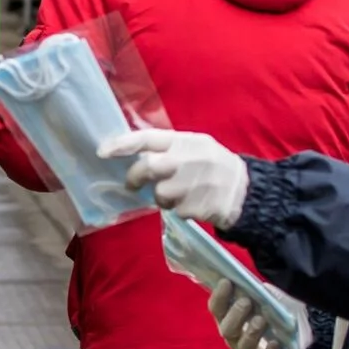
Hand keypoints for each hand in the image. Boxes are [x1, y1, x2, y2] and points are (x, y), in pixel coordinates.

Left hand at [101, 129, 249, 227]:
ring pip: (159, 194)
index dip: (123, 144)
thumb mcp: (195, 146)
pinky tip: (192, 203)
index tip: (103, 151)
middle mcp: (188, 159)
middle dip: (135, 177)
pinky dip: (178, 210)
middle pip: (149, 167)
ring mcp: (193, 184)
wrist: (245, 190)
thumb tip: (134, 154)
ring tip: (178, 194)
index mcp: (186, 141)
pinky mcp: (197, 206)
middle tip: (131, 183)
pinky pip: (174, 211)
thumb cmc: (213, 165)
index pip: (148, 138)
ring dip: (163, 198)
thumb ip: (168, 148)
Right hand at [209, 281, 310, 348]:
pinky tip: (275, 343)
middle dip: (235, 314)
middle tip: (246, 302)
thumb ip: (264, 295)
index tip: (227, 282)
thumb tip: (263, 288)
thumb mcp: (270, 301)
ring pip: (243, 345)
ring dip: (251, 331)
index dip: (219, 296)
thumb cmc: (273, 316)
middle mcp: (234, 336)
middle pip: (226, 329)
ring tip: (261, 320)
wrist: (293, 341)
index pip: (216, 308)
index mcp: (229, 318)